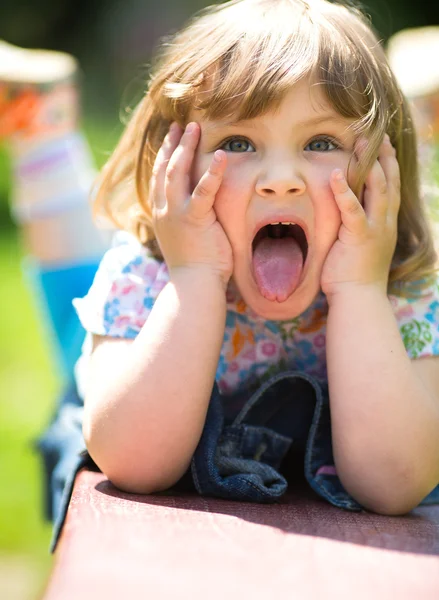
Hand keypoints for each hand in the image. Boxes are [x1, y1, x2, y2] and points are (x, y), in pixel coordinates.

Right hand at [149, 122, 232, 286]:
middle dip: (173, 144)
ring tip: (195, 128)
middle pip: (165, 168)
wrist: (194, 284)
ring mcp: (175, 213)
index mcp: (161, 213)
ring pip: (177, 172)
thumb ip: (187, 218)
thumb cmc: (195, 265)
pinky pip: (202, 191)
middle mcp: (163, 209)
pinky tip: (221, 155)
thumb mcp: (185, 236)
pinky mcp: (193, 219)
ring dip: (186, 147)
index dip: (164, 155)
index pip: (159, 178)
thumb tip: (198, 209)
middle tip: (182, 125)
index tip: (171, 138)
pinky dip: (212, 172)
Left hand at [321, 135, 400, 301]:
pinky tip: (337, 175)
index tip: (382, 144)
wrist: (358, 298)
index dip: (388, 163)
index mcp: (386, 222)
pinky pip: (353, 209)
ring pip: (378, 189)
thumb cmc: (353, 275)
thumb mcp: (359, 244)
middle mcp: (385, 222)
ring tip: (358, 144)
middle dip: (382, 155)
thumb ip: (356, 224)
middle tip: (373, 134)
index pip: (391, 186)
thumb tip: (345, 211)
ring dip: (368, 164)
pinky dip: (345, 192)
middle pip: (389, 180)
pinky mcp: (360, 237)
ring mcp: (375, 228)